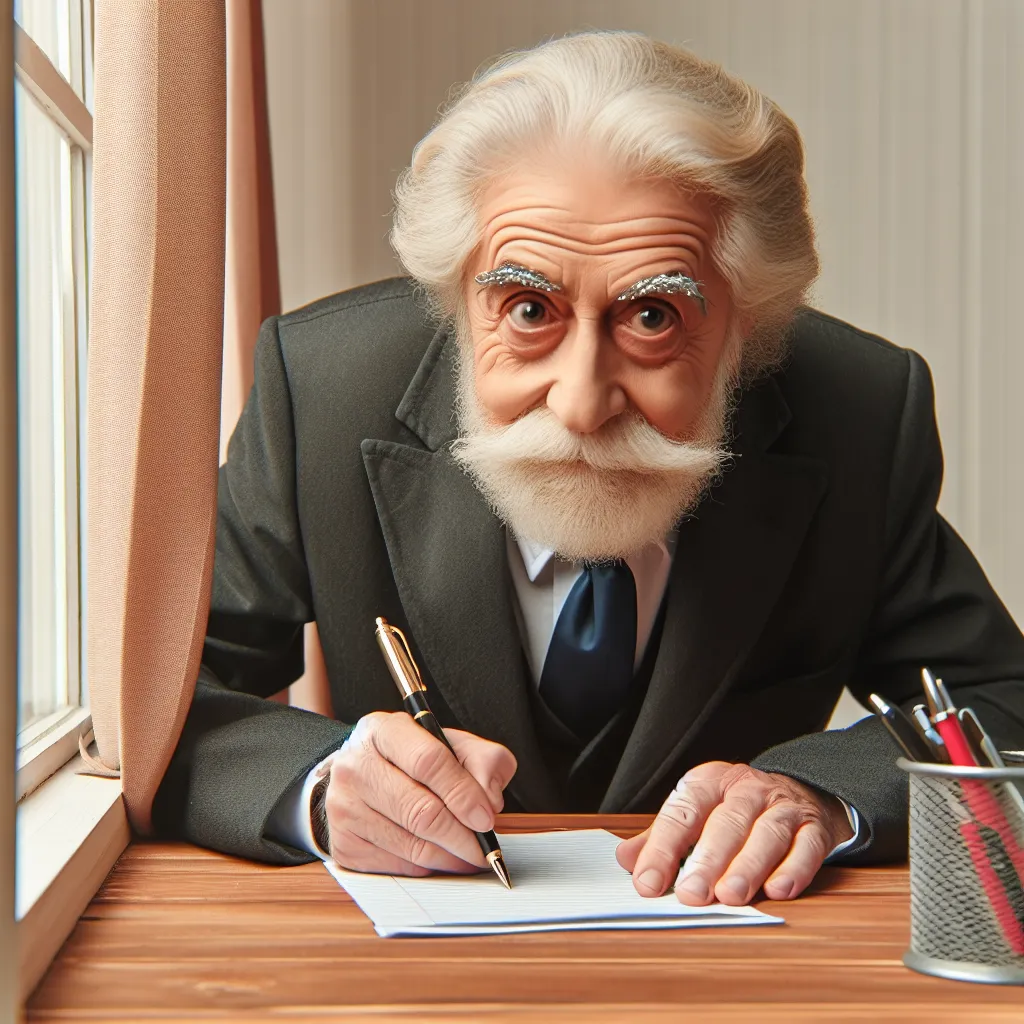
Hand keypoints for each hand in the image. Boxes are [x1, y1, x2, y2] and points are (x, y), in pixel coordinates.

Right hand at [323, 711, 516, 875]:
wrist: (359, 777)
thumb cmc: (410, 760)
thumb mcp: (450, 743)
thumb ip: (482, 759)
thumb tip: (489, 799)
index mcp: (383, 731)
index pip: (428, 761)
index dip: (463, 793)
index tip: (486, 817)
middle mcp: (355, 766)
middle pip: (420, 811)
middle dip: (462, 836)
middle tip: (485, 848)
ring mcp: (344, 807)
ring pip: (411, 845)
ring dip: (450, 857)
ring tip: (470, 855)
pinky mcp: (344, 844)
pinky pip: (398, 866)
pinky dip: (428, 868)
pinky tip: (442, 858)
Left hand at [615, 761, 852, 905]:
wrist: (800, 792)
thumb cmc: (735, 810)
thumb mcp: (696, 815)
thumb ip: (661, 837)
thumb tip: (626, 860)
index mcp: (709, 783)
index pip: (681, 813)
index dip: (662, 848)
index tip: (647, 883)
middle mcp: (746, 789)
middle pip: (726, 823)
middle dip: (708, 860)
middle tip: (692, 893)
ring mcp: (782, 806)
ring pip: (766, 834)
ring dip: (748, 866)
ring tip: (731, 896)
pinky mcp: (814, 826)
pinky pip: (806, 846)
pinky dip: (794, 869)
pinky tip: (779, 890)